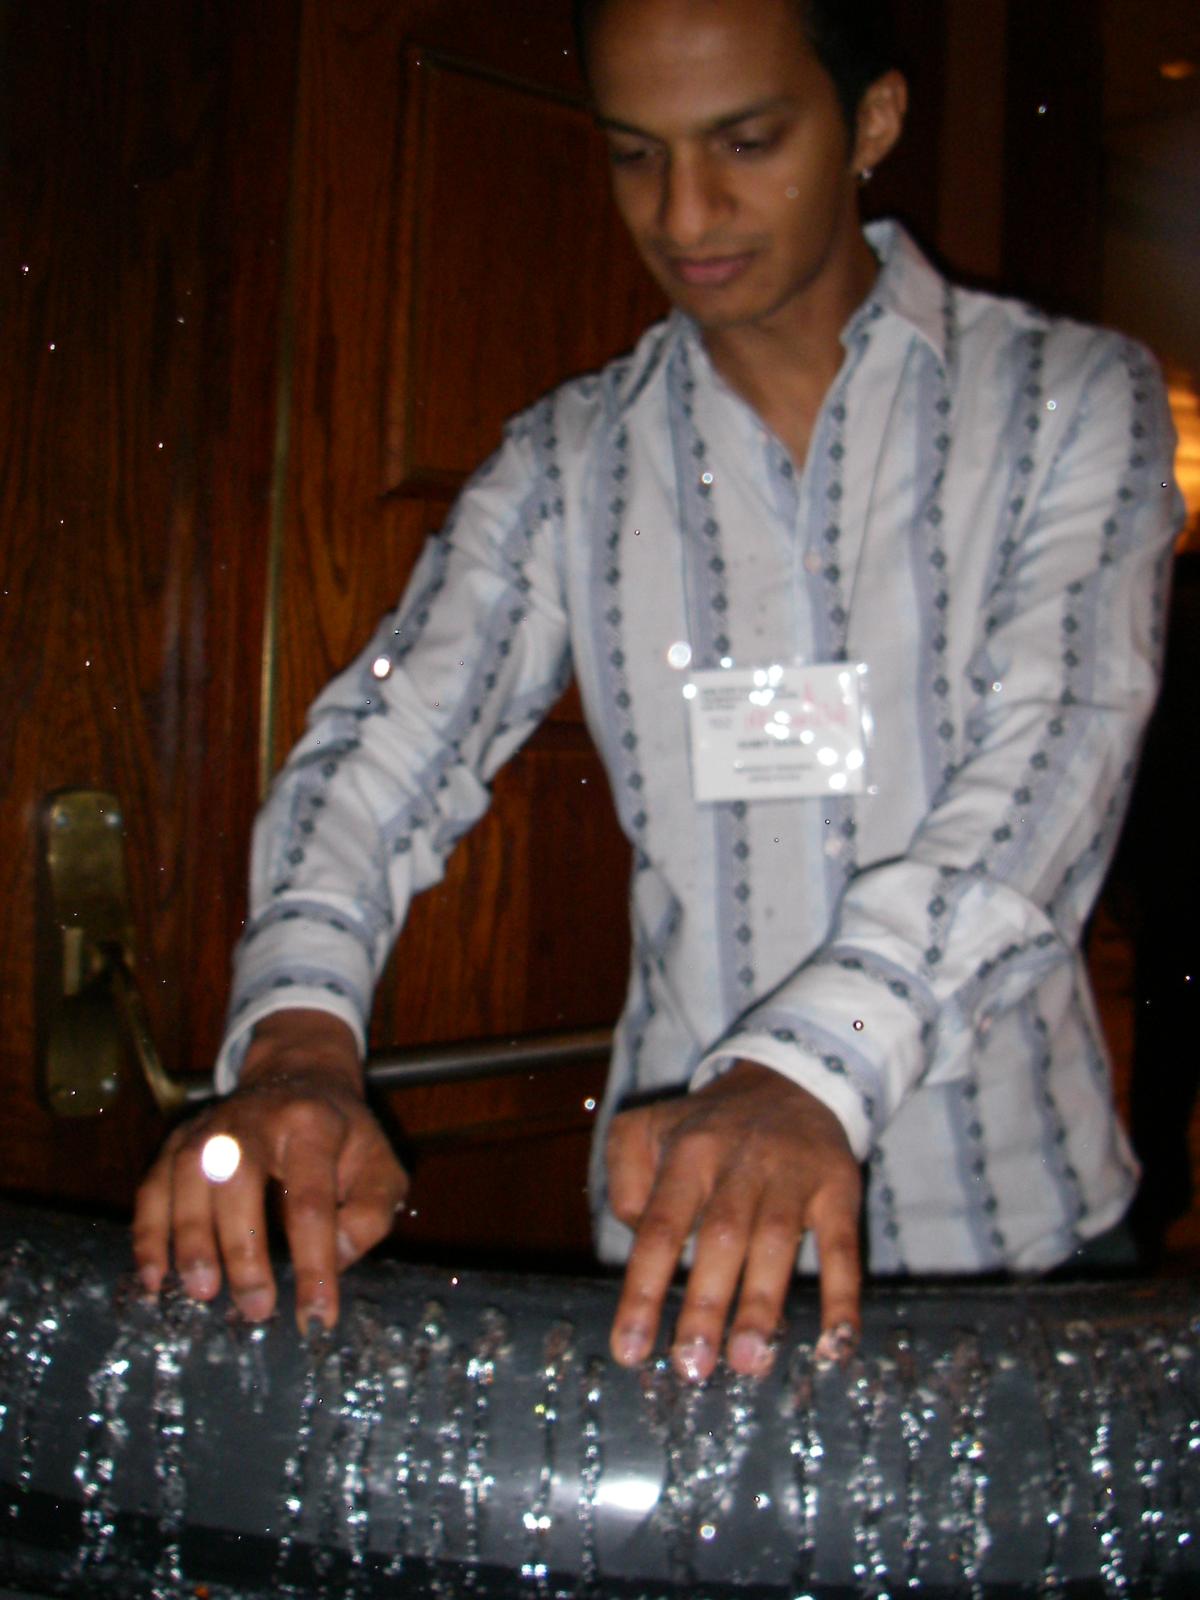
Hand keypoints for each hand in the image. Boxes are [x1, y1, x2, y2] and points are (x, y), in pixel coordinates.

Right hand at [133, 1009, 407, 1329]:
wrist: (300, 1077)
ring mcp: (211, 1126)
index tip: (317, 1316)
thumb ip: (371, 1214)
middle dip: (243, 1248)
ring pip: (189, 1177)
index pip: (312, 1198)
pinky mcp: (179, 1139)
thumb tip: (337, 1260)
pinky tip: (155, 1278)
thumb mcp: (380, 1166)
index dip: (314, 1260)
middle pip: (238, 1177)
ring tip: (203, 1293)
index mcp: (313, 1125)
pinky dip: (149, 1233)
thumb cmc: (344, 1137)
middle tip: (255, 1308)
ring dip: (190, 1240)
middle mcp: (255, 1118)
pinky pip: (153, 1185)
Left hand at [606, 1061, 861, 1380]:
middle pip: (721, 1237)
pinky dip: (843, 1296)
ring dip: (762, 1305)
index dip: (643, 1290)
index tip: (631, 1350)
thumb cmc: (708, 1126)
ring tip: (749, 1363)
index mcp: (688, 1154)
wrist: (790, 1078)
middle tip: (693, 1366)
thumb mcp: (647, 1128)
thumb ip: (624, 1179)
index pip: (660, 1226)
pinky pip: (843, 1245)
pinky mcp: (838, 1187)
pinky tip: (836, 1345)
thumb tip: (637, 1240)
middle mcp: (740, 1163)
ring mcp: (793, 1176)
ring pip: (776, 1242)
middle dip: (705, 1306)